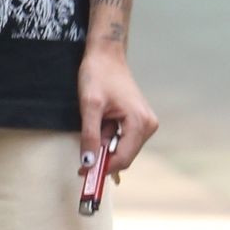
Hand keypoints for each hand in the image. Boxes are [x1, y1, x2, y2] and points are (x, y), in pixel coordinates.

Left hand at [78, 43, 157, 177]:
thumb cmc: (98, 75)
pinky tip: (101, 121)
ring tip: (95, 122)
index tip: (82, 174)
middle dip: (103, 157)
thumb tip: (88, 163)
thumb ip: (90, 136)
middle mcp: (148, 125)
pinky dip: (108, 137)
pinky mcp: (139, 121)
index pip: (122, 159)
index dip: (102, 169)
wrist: (106, 55)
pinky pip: (122, 139)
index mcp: (140, 122)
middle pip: (124, 156)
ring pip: (122, 149)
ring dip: (104, 145)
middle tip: (82, 154)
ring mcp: (145, 123)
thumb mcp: (89, 106)